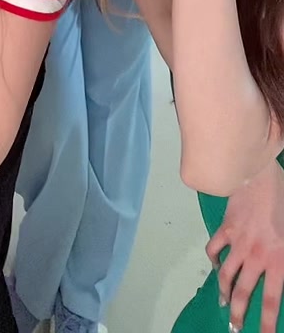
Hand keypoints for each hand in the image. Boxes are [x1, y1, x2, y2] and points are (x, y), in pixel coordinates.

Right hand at [208, 161, 283, 332]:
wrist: (259, 174)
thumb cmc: (281, 200)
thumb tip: (280, 271)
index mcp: (278, 259)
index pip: (272, 300)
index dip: (267, 322)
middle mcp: (256, 256)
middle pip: (244, 293)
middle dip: (239, 314)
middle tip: (235, 327)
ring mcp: (238, 243)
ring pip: (226, 276)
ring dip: (224, 292)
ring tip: (225, 303)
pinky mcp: (226, 229)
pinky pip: (214, 250)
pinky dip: (214, 260)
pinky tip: (217, 266)